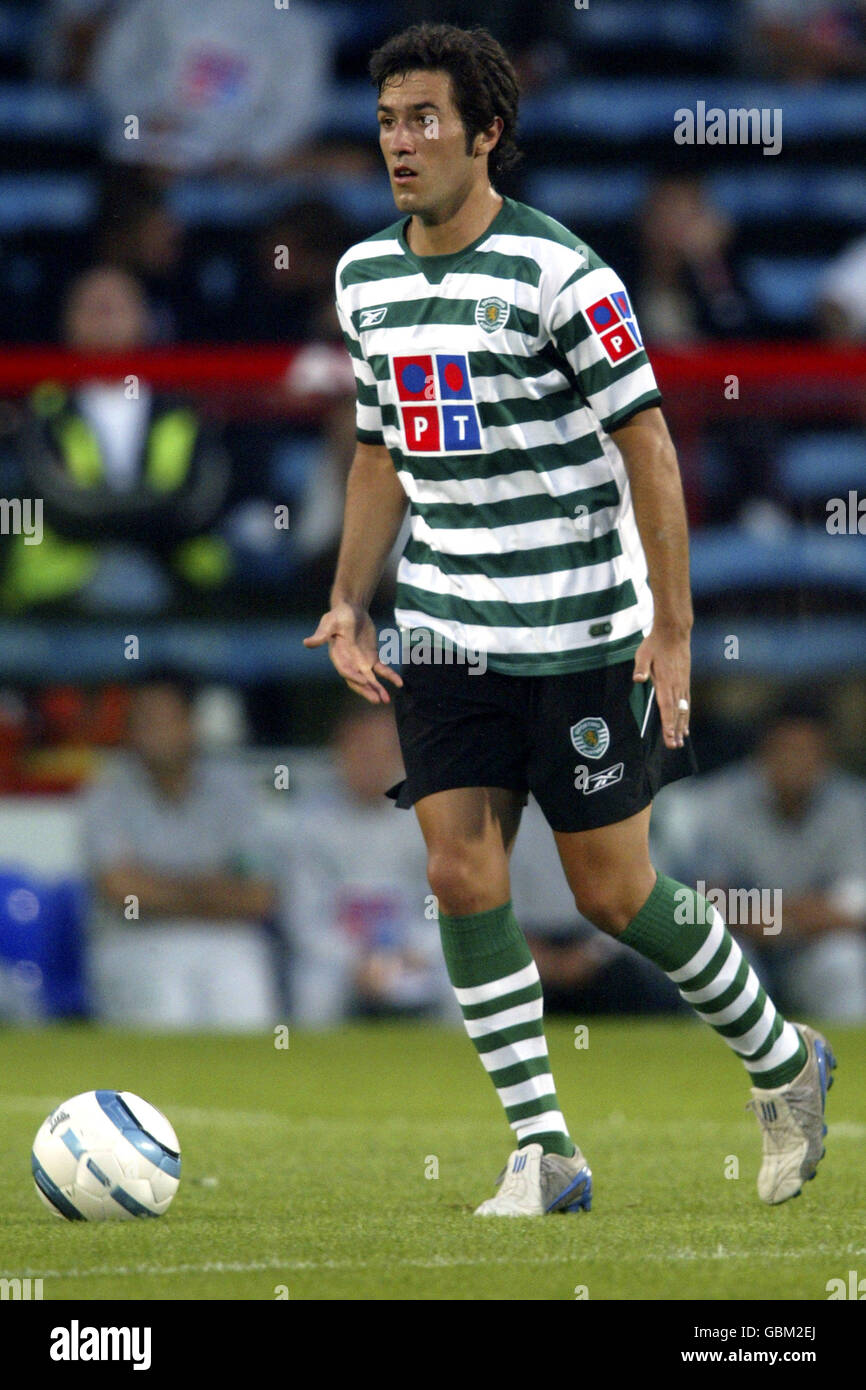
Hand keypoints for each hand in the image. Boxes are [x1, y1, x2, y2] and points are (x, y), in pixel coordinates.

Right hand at [303, 600, 402, 703]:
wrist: (351, 609)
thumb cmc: (339, 614)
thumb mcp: (330, 621)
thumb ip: (322, 634)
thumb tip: (307, 643)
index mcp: (338, 656)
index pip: (345, 670)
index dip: (354, 677)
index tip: (365, 681)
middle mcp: (349, 663)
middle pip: (357, 681)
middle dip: (366, 690)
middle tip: (377, 700)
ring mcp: (361, 662)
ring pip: (370, 680)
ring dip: (377, 689)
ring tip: (386, 700)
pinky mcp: (372, 658)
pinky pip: (382, 670)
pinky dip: (389, 676)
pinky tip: (399, 683)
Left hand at [633, 626, 690, 748]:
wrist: (674, 632)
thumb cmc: (655, 643)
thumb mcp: (643, 653)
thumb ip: (641, 667)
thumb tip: (638, 678)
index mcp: (665, 681)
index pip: (667, 706)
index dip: (668, 722)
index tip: (669, 736)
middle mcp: (676, 685)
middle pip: (676, 712)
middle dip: (675, 730)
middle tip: (674, 746)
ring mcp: (682, 684)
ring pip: (683, 710)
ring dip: (681, 726)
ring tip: (680, 741)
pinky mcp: (685, 682)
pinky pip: (687, 703)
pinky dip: (686, 716)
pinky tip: (686, 726)